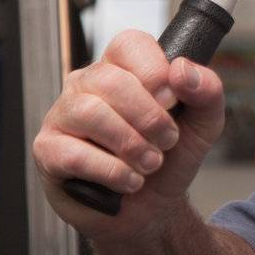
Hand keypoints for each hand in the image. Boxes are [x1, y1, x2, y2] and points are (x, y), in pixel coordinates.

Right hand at [32, 29, 224, 240]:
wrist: (153, 209)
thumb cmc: (170, 158)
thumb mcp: (204, 124)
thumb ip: (207, 92)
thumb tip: (182, 69)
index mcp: (123, 68)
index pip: (130, 44)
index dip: (155, 72)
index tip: (173, 103)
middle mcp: (87, 85)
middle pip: (111, 80)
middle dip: (150, 117)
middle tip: (167, 142)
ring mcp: (62, 116)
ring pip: (90, 112)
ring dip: (131, 144)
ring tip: (151, 164)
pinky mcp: (48, 150)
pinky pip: (73, 153)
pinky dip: (112, 171)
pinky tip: (129, 181)